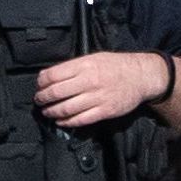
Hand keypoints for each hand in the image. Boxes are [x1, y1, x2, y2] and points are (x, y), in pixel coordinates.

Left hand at [32, 48, 170, 128]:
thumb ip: (73, 67)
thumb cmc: (116, 66)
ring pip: (66, 108)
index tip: (39, 86)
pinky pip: (81, 119)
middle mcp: (89, 81)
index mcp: (84, 65)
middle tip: (39, 101)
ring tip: (47, 112)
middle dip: (42, 98)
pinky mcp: (105, 111)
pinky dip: (67, 122)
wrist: (141, 76)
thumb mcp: (93, 58)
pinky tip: (61, 121)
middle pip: (56, 92)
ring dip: (52, 112)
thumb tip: (50, 76)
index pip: (52, 75)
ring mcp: (98, 97)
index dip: (41, 82)